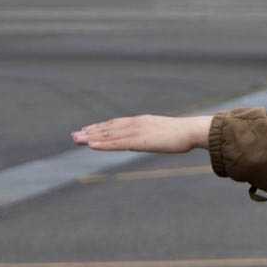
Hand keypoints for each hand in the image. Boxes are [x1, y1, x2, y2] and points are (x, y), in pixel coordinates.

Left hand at [71, 115, 210, 153]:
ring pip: (109, 134)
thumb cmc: (183, 134)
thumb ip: (156, 135)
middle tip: (74, 135)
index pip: (117, 123)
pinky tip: (91, 145)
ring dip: (91, 137)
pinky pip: (116, 143)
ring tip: (76, 140)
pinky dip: (102, 144)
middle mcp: (136, 123)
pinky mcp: (139, 140)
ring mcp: (136, 131)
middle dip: (91, 132)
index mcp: (142, 121)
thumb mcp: (165, 133)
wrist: (192, 131)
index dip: (101, 127)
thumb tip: (156, 138)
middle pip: (109, 127)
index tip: (88, 130)